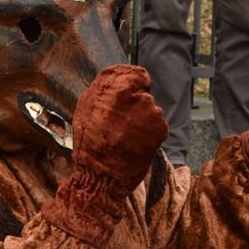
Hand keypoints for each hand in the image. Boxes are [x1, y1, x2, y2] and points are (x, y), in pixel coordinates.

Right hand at [70, 65, 169, 190]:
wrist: (102, 174)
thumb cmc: (91, 142)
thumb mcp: (88, 107)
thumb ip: (105, 88)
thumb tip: (120, 75)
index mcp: (117, 88)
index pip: (138, 74)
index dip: (135, 84)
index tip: (131, 93)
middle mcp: (137, 97)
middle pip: (144, 95)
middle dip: (136, 107)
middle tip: (121, 125)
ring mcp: (151, 113)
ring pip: (151, 111)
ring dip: (143, 121)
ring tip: (126, 136)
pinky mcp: (161, 128)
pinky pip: (158, 125)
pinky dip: (150, 133)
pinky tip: (136, 143)